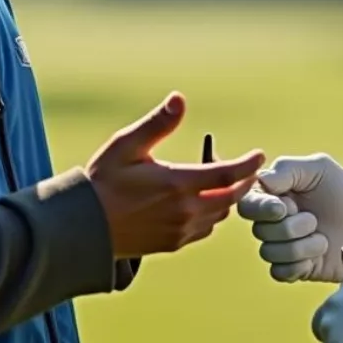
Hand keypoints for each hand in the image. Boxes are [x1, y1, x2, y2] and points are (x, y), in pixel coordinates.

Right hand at [86, 93, 263, 258]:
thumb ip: (157, 124)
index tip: (259, 155)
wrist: (83, 227)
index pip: (227, 175)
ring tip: (224, 183)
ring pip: (219, 215)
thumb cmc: (103, 182)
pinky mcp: (173, 243)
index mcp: (177, 184)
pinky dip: (212, 216)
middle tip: (248, 169)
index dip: (248, 164)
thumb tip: (179, 99)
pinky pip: (204, 230)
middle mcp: (185, 211)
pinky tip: (203, 204)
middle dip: (244, 182)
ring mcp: (180, 230)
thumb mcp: (127, 146)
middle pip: (231, 198)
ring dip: (228, 199)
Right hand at [236, 154, 342, 281]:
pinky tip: (317, 254)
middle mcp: (271, 222)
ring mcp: (282, 246)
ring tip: (322, 237)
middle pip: (259, 230)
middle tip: (313, 219)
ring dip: (300, 245)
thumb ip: (287, 169)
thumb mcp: (319, 168)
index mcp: (272, 196)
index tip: (285, 207)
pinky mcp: (293, 268)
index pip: (247, 205)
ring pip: (269, 252)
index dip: (262, 208)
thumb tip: (260, 180)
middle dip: (290, 227)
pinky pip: (279, 272)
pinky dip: (298, 264)